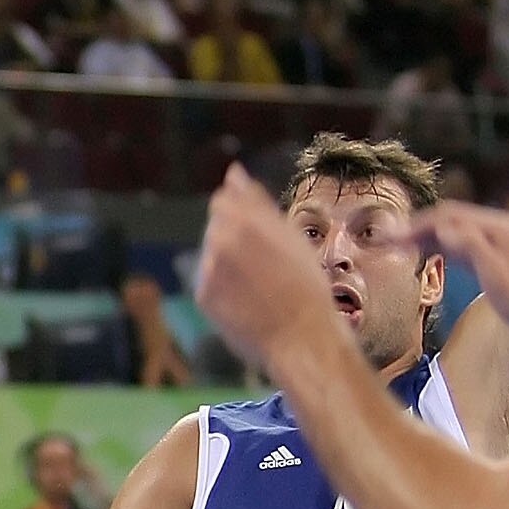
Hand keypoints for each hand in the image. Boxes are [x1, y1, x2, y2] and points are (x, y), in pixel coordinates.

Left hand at [194, 161, 337, 368]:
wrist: (301, 336)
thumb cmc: (306, 285)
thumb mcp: (290, 235)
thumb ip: (256, 201)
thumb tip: (234, 173)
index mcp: (244, 218)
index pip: (222, 200)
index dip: (239, 212)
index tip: (256, 229)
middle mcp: (220, 240)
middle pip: (215, 227)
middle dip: (234, 238)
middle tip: (265, 264)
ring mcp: (208, 269)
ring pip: (211, 254)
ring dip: (228, 262)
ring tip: (259, 284)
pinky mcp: (203, 295)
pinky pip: (208, 282)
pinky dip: (223, 287)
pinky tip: (248, 299)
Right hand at [400, 201, 508, 375]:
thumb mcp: (494, 273)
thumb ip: (468, 246)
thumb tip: (439, 228)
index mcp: (496, 228)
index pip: (445, 215)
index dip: (414, 225)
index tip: (387, 237)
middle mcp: (498, 230)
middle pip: (448, 220)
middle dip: (416, 229)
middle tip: (385, 242)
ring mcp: (498, 244)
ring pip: (453, 232)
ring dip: (426, 238)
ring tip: (399, 249)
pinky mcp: (496, 260)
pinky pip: (461, 246)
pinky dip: (440, 248)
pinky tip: (428, 258)